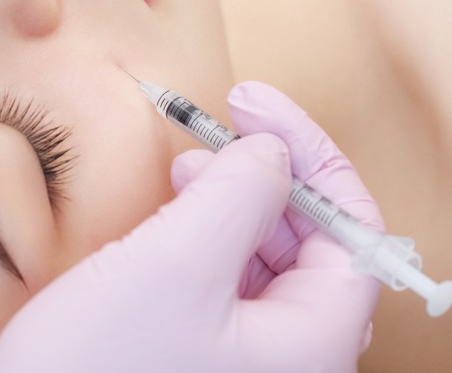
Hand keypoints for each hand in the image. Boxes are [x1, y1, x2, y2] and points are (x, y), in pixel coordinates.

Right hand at [0, 81, 381, 372]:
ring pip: (267, 263)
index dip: (310, 155)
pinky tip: (177, 216)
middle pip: (312, 244)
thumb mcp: (175, 262)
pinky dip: (209, 239)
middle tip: (218, 132)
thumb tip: (272, 152)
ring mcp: (249, 363)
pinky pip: (229, 287)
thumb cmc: (98, 369)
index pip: (353, 229)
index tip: (254, 106)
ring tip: (190, 171)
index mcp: (312, 344)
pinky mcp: (206, 360)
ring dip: (235, 203)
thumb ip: (239, 194)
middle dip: (266, 178)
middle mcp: (293, 359)